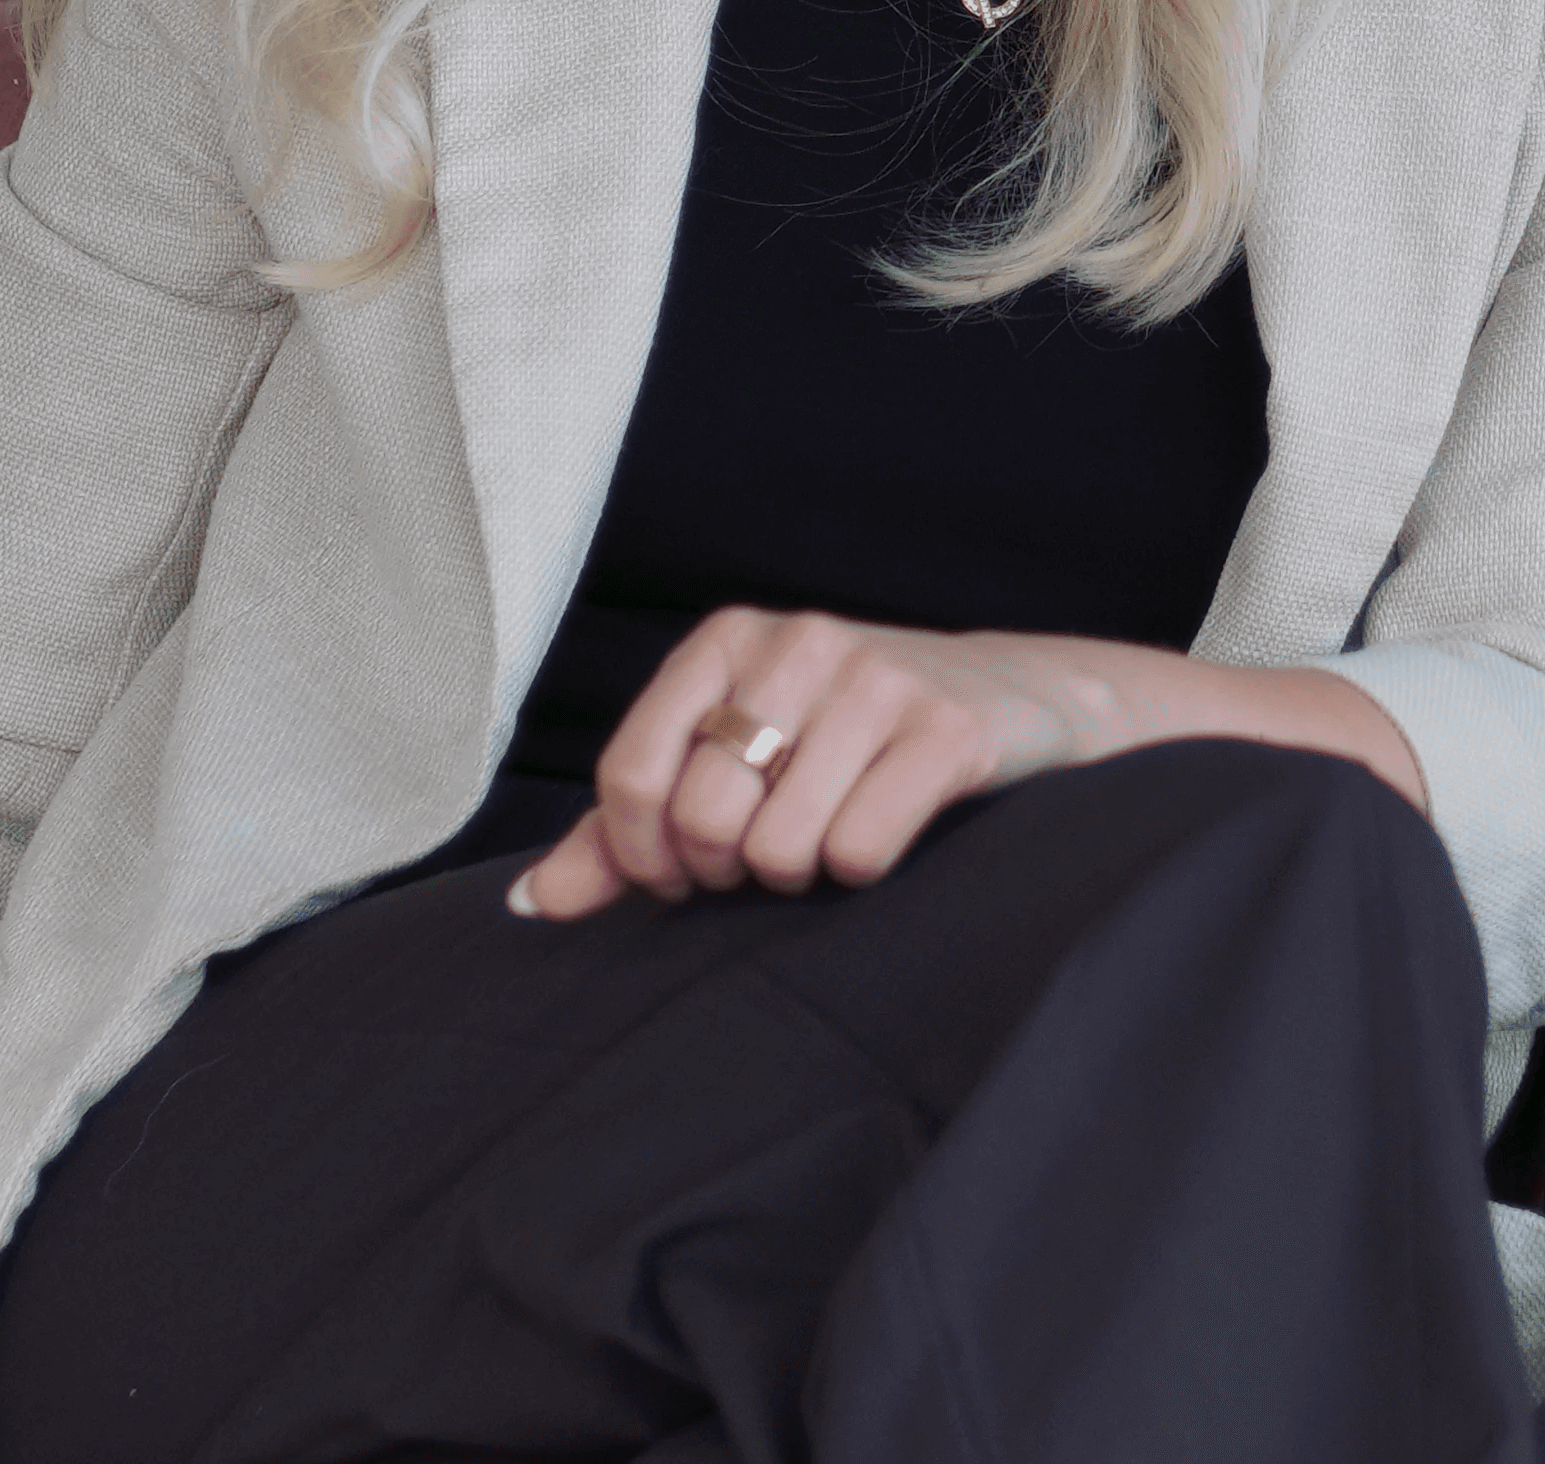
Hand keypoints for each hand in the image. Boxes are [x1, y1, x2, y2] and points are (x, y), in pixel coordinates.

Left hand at [511, 609, 1117, 919]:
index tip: (679, 876)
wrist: (1018, 697)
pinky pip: (858, 850)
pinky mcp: (947, 730)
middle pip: (705, 817)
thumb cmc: (850, 742)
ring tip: (829, 838)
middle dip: (729, 871)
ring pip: (782, 845)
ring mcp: (878, 679)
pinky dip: (863, 871)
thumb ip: (626, 833)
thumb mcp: (736, 759)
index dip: (643, 855)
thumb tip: (526, 907)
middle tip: (767, 859)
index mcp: (729, 639)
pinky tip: (887, 831)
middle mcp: (798, 642)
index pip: (631, 773)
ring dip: (801, 875)